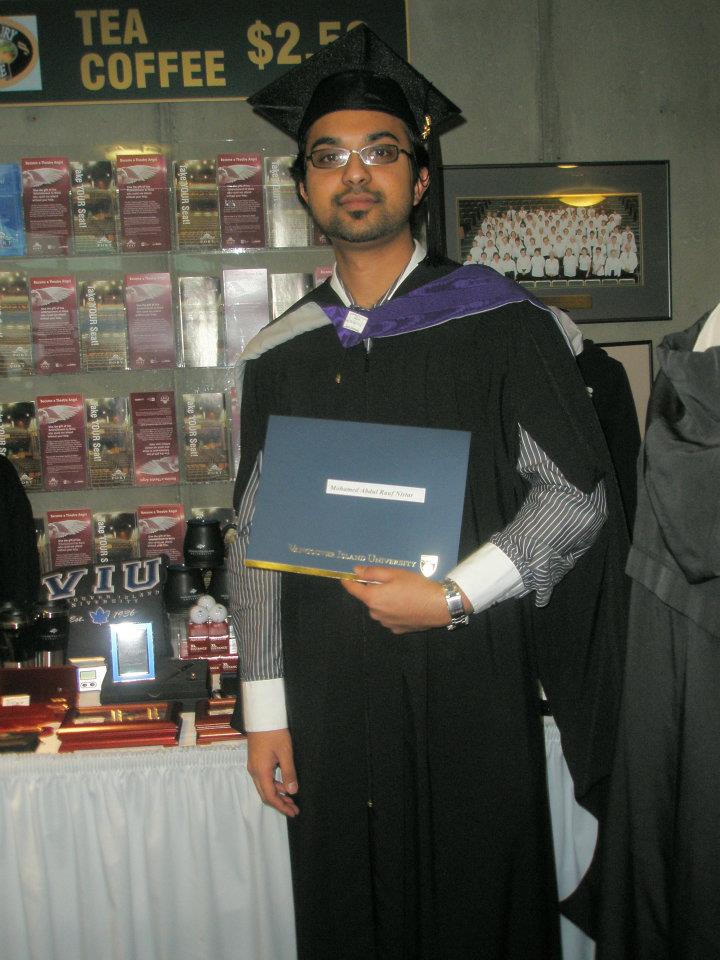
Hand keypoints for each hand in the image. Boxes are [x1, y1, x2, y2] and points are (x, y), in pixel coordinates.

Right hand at [246, 728, 298, 816]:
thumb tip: (292, 791)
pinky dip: (274, 785)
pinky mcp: (255, 761)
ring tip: (291, 799)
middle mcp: (254, 771)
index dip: (281, 807)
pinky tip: (284, 784)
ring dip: (277, 794)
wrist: (262, 716)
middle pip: (265, 794)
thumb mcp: (285, 752)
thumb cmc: (274, 732)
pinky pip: (263, 779)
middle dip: (280, 804)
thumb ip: (289, 773)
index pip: (270, 796)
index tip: (293, 813)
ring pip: (264, 787)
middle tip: (294, 809)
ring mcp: (253, 766)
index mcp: (261, 771)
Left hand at [341, 566, 469, 633]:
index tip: (345, 577)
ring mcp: (386, 624)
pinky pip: (390, 617)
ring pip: (380, 609)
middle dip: (375, 590)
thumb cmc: (416, 586)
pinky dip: (394, 611)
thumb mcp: (394, 574)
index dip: (348, 582)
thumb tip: (356, 571)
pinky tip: (407, 606)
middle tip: (391, 582)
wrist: (438, 606)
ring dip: (385, 601)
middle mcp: (376, 613)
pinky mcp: (398, 629)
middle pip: (369, 599)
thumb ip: (372, 573)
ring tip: (403, 594)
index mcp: (373, 598)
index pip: (353, 590)